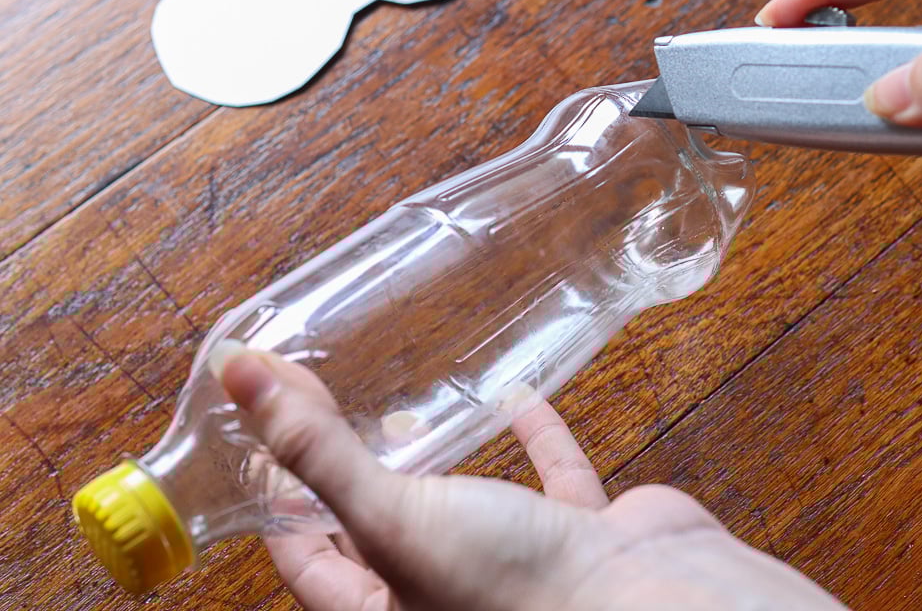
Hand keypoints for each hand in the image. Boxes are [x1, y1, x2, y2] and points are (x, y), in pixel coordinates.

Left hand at [218, 348, 849, 610]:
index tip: (258, 431)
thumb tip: (233, 374)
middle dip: (350, 474)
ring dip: (435, 461)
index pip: (305, 556)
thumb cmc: (510, 588)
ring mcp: (515, 566)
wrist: (648, 605)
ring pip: (463, 508)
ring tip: (401, 411)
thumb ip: (317, 449)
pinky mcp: (576, 538)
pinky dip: (536, 440)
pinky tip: (519, 398)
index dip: (274, 499)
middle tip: (323, 408)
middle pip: (379, 531)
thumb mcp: (395, 517)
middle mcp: (445, 594)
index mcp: (388, 608)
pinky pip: (551, 483)